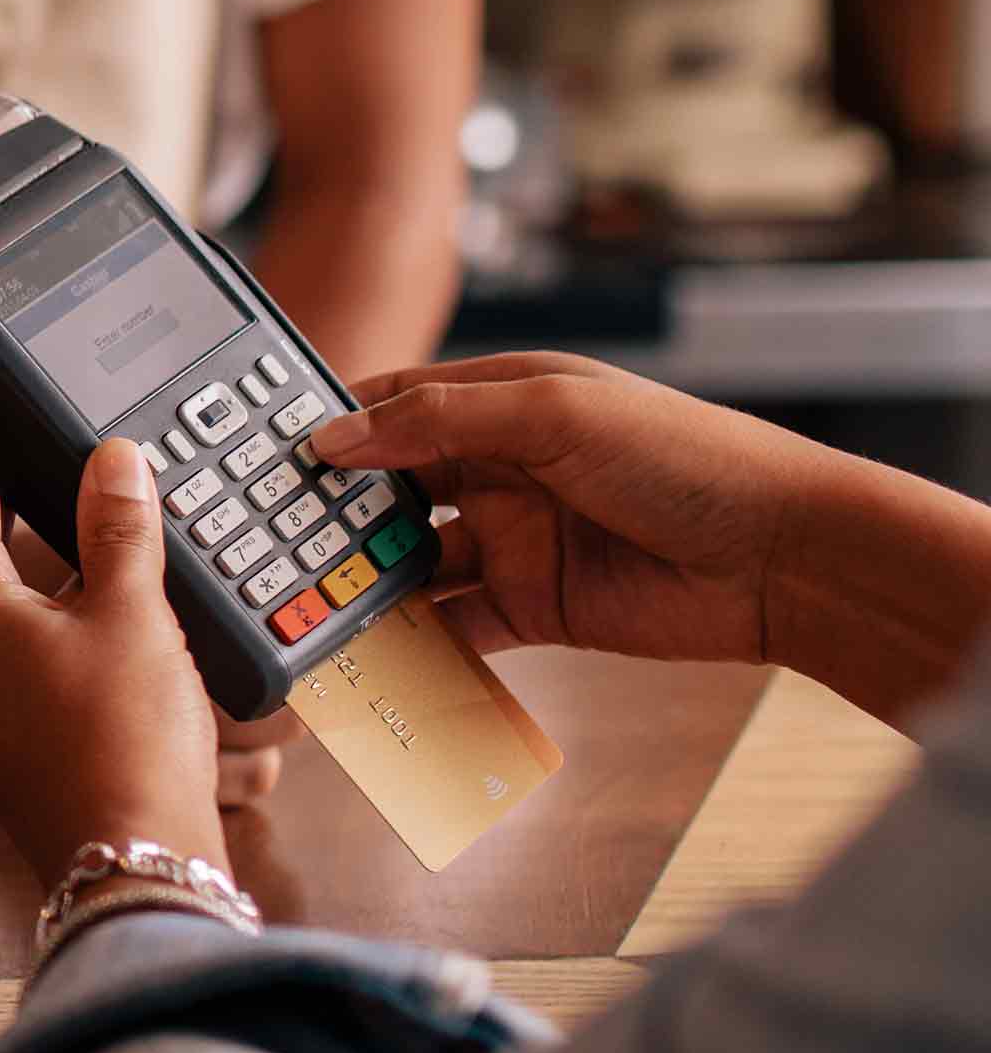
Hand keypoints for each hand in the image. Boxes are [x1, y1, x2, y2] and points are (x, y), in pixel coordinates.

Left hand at [0, 323, 228, 885]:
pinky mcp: (8, 740)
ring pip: (2, 596)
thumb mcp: (133, 620)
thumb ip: (120, 531)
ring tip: (83, 517)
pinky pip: (29, 650)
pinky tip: (103, 616)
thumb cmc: (124, 752)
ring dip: (41, 554)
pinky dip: (64, 615)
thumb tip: (112, 463)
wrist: (131, 876)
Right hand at [310, 352, 809, 666]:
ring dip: (365, 581)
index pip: (394, 407)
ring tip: (308, 601)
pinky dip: (410, 641)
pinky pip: (451, 626)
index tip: (269, 458)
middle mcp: (501, 468)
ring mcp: (514, 541)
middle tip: (270, 540)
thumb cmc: (689, 459)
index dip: (333, 429)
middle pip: (391, 489)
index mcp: (505, 402)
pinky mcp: (531, 608)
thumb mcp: (555, 414)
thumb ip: (438, 421)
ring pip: (412, 561)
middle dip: (334, 514)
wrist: (783, 559)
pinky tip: (370, 650)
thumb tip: (338, 437)